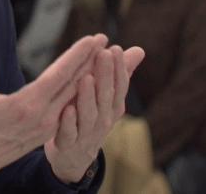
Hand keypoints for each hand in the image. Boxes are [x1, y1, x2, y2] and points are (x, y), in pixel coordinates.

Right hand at [0, 35, 107, 184]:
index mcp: (27, 106)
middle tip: (104, 39)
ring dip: (89, 74)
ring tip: (101, 55)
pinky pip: (70, 106)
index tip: (92, 39)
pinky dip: (81, 90)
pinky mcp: (48, 130)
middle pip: (73, 84)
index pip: (59, 75)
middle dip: (90, 60)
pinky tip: (88, 80)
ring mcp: (48, 125)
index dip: (77, 55)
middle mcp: (43, 116)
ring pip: (74, 95)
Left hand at [44, 44, 144, 183]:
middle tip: (103, 54)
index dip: (118, 68)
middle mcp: (104, 120)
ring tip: (85, 78)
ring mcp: (86, 133)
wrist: (76, 156)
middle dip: (106, 75)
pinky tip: (66, 109)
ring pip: (89, 115)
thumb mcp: (108, 97)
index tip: (115, 48)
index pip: (120, 86)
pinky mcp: (68, 145)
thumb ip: (121, 74)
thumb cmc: (93, 118)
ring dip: (87, 97)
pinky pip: (69, 134)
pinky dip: (69, 123)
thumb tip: (139, 50)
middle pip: (106, 97)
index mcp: (114, 107)